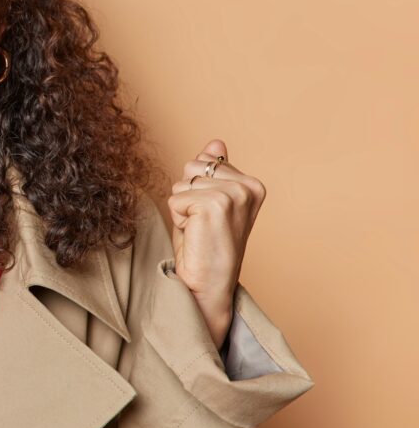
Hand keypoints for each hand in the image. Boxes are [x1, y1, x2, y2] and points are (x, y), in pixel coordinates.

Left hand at [167, 140, 265, 348]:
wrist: (207, 285)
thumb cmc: (205, 246)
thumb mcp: (209, 203)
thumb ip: (214, 172)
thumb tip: (216, 142)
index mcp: (252, 184)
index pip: (203, 161)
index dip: (196, 191)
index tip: (211, 217)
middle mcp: (248, 186)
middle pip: (190, 168)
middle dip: (187, 196)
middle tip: (202, 225)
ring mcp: (234, 194)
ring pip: (181, 183)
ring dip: (182, 209)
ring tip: (199, 231)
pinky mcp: (215, 204)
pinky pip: (175, 198)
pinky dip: (177, 218)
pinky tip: (195, 235)